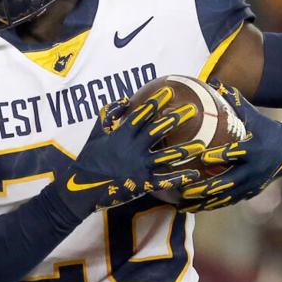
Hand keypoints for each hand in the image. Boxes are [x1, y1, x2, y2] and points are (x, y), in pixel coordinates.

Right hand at [60, 84, 199, 212]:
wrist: (80, 189)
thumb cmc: (88, 160)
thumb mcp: (95, 134)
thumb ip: (108, 116)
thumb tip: (123, 100)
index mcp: (121, 135)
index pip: (141, 115)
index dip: (156, 102)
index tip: (170, 92)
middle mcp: (132, 149)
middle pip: (158, 131)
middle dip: (176, 119)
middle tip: (193, 110)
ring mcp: (138, 166)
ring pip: (166, 156)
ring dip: (184, 150)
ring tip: (201, 144)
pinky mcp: (141, 183)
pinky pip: (163, 181)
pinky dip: (179, 178)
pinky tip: (194, 174)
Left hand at [179, 79, 281, 211]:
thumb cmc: (264, 128)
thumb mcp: (253, 114)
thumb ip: (234, 101)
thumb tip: (213, 80)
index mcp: (255, 150)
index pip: (237, 153)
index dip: (222, 155)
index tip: (204, 157)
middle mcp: (254, 171)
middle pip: (228, 181)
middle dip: (207, 187)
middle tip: (185, 187)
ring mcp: (252, 185)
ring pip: (225, 197)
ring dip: (203, 202)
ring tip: (181, 204)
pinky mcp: (249, 194)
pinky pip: (226, 203)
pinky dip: (208, 206)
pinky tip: (189, 209)